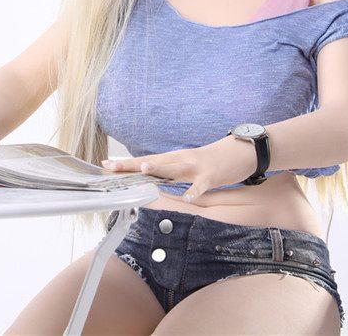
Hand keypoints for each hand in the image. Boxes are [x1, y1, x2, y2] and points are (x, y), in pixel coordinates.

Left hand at [100, 135, 258, 204]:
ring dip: (160, 168)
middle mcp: (181, 159)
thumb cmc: (212, 160)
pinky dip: (195, 191)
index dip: (126, 163)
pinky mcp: (212, 175)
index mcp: (174, 159)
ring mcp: (197, 166)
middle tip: (110, 166)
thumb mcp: (188, 164)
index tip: (105, 164)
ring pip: (175, 168)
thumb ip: (171, 171)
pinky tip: (188, 197)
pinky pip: (202, 185)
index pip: (146, 160)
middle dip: (131, 165)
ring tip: (143, 169)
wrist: (241, 150)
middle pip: (153, 161)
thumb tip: (152, 177)